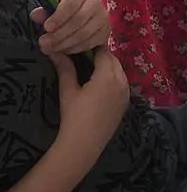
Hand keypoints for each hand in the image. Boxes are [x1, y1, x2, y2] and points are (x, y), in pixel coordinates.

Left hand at [31, 0, 109, 54]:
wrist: (86, 12)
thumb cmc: (68, 9)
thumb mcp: (55, 6)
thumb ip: (45, 10)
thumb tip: (35, 15)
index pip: (71, 2)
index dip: (58, 16)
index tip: (46, 28)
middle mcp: (96, 3)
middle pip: (78, 20)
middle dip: (59, 34)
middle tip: (45, 43)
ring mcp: (103, 18)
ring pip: (84, 34)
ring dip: (65, 43)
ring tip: (52, 48)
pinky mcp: (106, 31)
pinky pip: (90, 43)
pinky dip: (75, 48)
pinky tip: (65, 50)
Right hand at [52, 47, 129, 167]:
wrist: (84, 144)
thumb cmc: (74, 116)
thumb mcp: (68, 90)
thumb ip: (64, 68)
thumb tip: (54, 51)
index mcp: (108, 76)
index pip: (103, 52)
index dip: (92, 47)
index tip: (80, 47)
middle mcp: (122, 82)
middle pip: (114, 60)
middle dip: (101, 56)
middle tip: (84, 57)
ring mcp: (126, 93)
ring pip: (120, 71)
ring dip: (109, 66)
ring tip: (91, 69)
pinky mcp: (126, 103)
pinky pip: (123, 83)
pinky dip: (114, 78)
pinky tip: (100, 84)